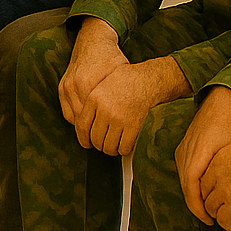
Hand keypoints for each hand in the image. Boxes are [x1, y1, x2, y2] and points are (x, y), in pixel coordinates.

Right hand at [59, 18, 125, 135]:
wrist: (93, 41)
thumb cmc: (111, 59)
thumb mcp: (121, 76)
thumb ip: (122, 97)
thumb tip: (133, 119)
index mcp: (89, 83)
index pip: (94, 116)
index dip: (103, 130)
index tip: (112, 139)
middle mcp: (74, 85)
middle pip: (82, 120)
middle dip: (93, 132)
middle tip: (104, 144)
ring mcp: (66, 86)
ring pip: (73, 117)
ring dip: (84, 128)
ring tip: (96, 137)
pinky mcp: (62, 86)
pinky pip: (67, 111)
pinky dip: (76, 119)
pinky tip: (87, 124)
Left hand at [60, 20, 189, 155]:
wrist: (148, 80)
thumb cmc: (126, 81)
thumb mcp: (102, 84)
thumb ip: (91, 102)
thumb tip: (82, 123)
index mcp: (94, 98)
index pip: (82, 126)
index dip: (84, 139)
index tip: (87, 143)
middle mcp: (104, 110)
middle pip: (95, 139)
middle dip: (99, 145)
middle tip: (104, 143)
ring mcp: (119, 119)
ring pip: (108, 147)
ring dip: (111, 149)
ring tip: (114, 145)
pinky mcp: (134, 126)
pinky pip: (124, 147)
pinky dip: (124, 150)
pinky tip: (126, 144)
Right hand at [176, 87, 230, 225]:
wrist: (219, 103)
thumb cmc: (229, 124)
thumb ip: (225, 174)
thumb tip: (228, 198)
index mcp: (195, 158)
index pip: (191, 192)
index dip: (200, 210)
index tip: (211, 221)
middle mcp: (184, 155)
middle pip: (187, 189)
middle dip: (199, 206)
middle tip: (215, 219)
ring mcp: (182, 151)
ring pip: (186, 182)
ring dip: (196, 196)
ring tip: (213, 206)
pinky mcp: (184, 149)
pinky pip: (186, 172)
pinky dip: (194, 185)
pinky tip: (207, 189)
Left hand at [200, 114, 230, 230]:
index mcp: (218, 158)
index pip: (204, 178)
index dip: (211, 188)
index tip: (219, 193)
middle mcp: (217, 173)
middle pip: (205, 195)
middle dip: (213, 202)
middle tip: (224, 207)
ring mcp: (225, 190)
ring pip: (212, 209)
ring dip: (221, 214)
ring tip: (230, 217)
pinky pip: (225, 220)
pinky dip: (229, 224)